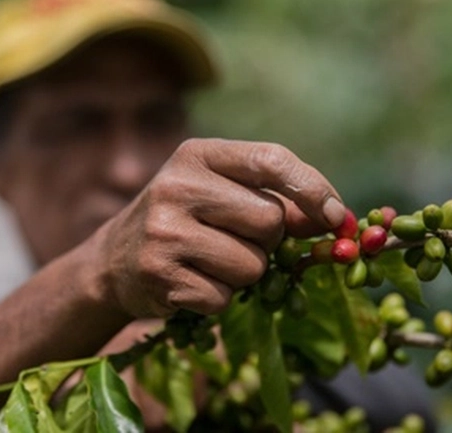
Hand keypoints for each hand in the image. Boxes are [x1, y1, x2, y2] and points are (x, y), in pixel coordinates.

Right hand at [87, 138, 344, 318]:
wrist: (115, 259)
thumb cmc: (184, 219)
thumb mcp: (222, 193)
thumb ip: (274, 198)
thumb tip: (333, 218)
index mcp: (197, 154)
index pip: (270, 159)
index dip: (312, 188)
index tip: (337, 216)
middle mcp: (177, 186)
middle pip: (269, 221)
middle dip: (268, 239)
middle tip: (238, 239)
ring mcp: (165, 232)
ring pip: (251, 265)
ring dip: (245, 273)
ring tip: (210, 261)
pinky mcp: (160, 276)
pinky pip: (224, 298)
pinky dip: (218, 297)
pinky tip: (191, 281)